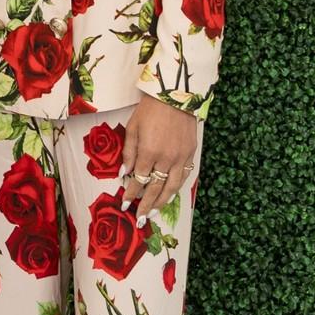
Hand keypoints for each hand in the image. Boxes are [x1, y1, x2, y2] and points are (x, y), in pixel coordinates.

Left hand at [121, 94, 198, 219]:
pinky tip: (170, 195)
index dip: (131, 194)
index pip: (138, 180)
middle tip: (140, 218)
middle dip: (145, 205)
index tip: (125, 204)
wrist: (175, 96)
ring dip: (162, 202)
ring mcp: (180, 157)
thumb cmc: (150, 110)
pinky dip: (176, 188)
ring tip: (154, 212)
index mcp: (148, 151)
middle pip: (154, 188)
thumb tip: (124, 173)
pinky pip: (184, 176)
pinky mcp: (190, 153)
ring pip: (171, 187)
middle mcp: (165, 158)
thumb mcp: (133, 128)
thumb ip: (128, 152)